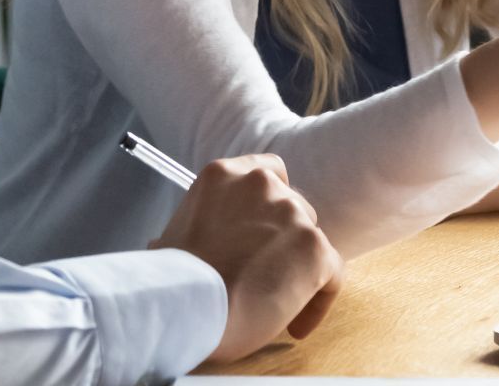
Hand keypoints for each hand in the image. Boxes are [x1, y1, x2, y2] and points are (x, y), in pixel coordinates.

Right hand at [149, 154, 342, 361]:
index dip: (270, 206)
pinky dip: (319, 300)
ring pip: (311, 240)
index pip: (268, 172)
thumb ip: (187, 230)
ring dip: (298, 269)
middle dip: (282, 241)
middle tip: (265, 275)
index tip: (263, 233)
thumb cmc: (170, 282)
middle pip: (292, 208)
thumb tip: (166, 247)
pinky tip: (296, 326)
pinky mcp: (314, 247)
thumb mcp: (168, 238)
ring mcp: (292, 213)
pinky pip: (332, 274)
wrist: (187, 305)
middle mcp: (262, 184)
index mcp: (224, 175)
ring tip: (276, 304)